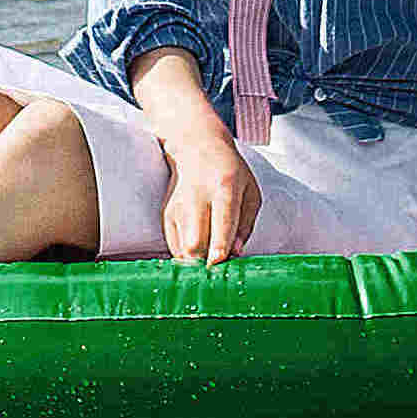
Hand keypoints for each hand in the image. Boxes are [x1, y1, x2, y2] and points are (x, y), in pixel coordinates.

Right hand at [160, 123, 260, 264]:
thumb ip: (246, 224)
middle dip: (206, 262)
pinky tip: (200, 253)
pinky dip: (188, 257)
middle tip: (220, 270)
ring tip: (211, 262)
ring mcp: (177, 206)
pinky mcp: (166, 215)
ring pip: (182, 248)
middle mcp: (197, 196)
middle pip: (194, 240)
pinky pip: (175, 247)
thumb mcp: (250, 191)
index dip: (219, 243)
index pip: (220, 219)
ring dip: (198, 263)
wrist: (196, 147)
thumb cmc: (230, 172)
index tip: (218, 261)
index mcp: (224, 186)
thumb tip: (235, 254)